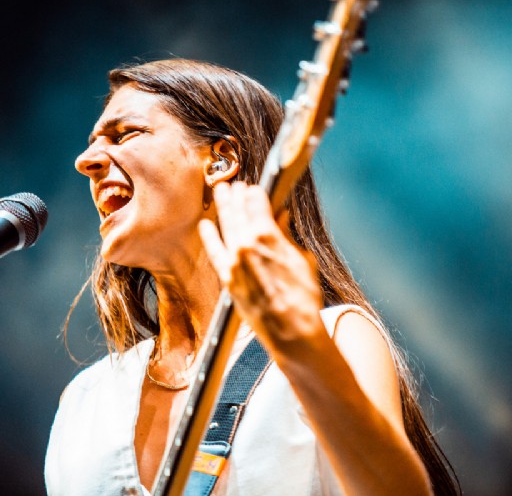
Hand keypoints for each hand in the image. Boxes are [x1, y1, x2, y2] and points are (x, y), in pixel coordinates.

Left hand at [198, 182, 323, 357]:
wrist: (291, 330)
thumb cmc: (303, 297)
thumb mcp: (302, 259)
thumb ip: (286, 236)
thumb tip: (281, 219)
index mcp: (267, 235)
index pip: (257, 202)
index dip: (256, 192)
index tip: (254, 188)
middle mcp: (245, 244)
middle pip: (238, 210)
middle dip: (235, 194)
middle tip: (232, 184)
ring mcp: (233, 261)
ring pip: (225, 225)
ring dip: (223, 207)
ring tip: (220, 192)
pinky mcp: (227, 277)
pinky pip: (214, 251)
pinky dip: (209, 237)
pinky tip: (205, 225)